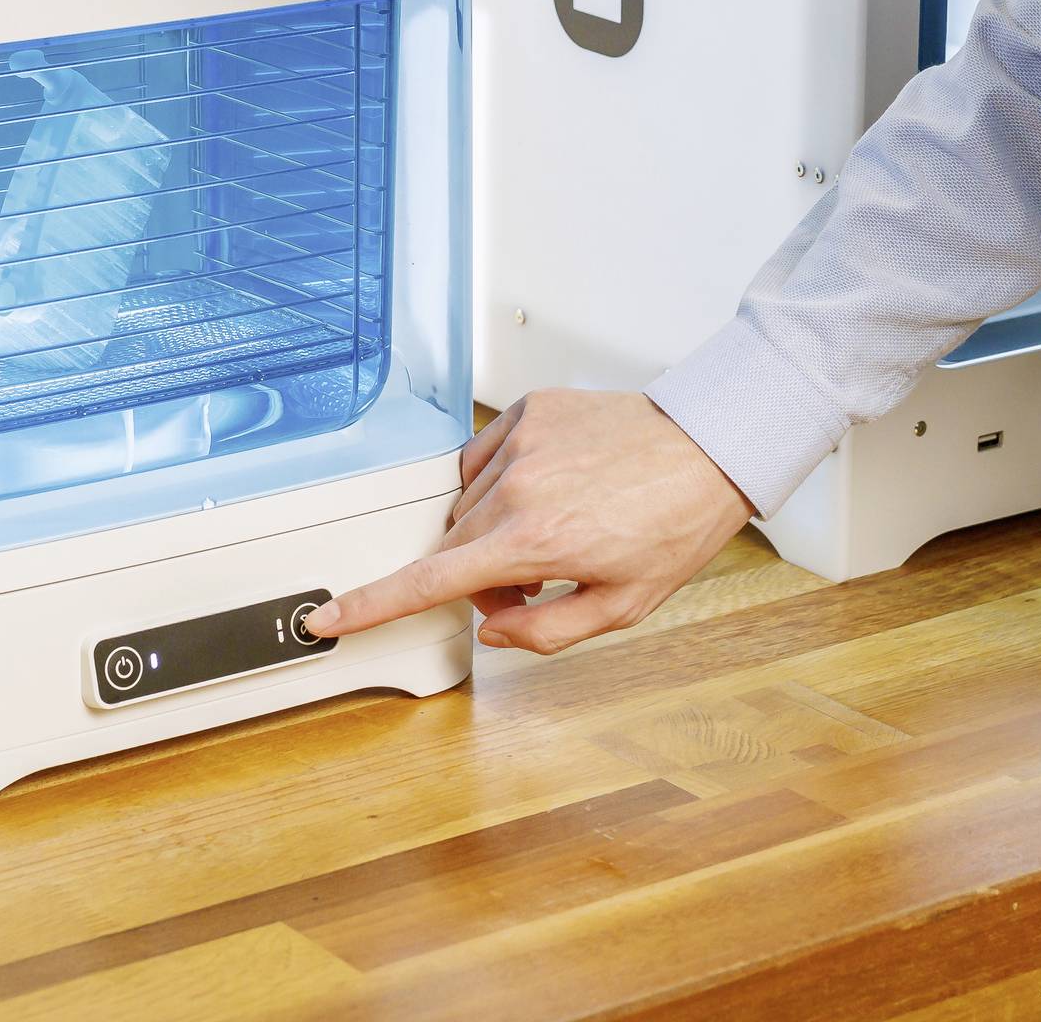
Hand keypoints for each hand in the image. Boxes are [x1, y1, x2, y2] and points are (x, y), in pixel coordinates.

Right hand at [304, 389, 752, 655]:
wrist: (710, 445)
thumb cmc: (674, 525)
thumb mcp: (623, 606)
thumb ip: (546, 631)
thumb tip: (492, 631)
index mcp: (535, 542)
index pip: (430, 583)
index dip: (371, 604)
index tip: (329, 615)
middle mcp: (517, 488)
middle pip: (453, 549)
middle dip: (479, 578)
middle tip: (536, 583)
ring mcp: (521, 442)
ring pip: (468, 504)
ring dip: (491, 530)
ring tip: (553, 531)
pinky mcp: (530, 410)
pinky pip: (483, 457)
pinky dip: (499, 483)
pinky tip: (545, 490)